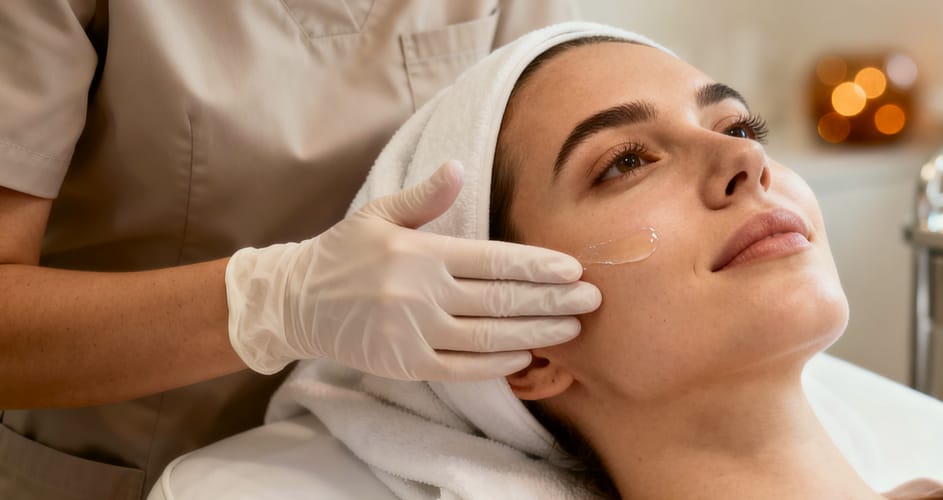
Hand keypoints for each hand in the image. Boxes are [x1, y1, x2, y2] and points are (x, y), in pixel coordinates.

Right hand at [224, 161, 598, 380]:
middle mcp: (421, 294)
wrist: (293, 304)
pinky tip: (527, 355)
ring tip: (572, 328)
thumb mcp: (377, 215)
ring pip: (490, 337)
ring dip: (537, 333)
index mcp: (421, 254)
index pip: (494, 260)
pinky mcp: (406, 364)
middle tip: (593, 300)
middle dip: (552, 300)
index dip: (538, 266)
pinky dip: (498, 364)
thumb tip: (459, 167)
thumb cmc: (342, 254)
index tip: (574, 269)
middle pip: (501, 300)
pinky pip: (463, 368)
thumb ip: (423, 198)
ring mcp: (414, 333)